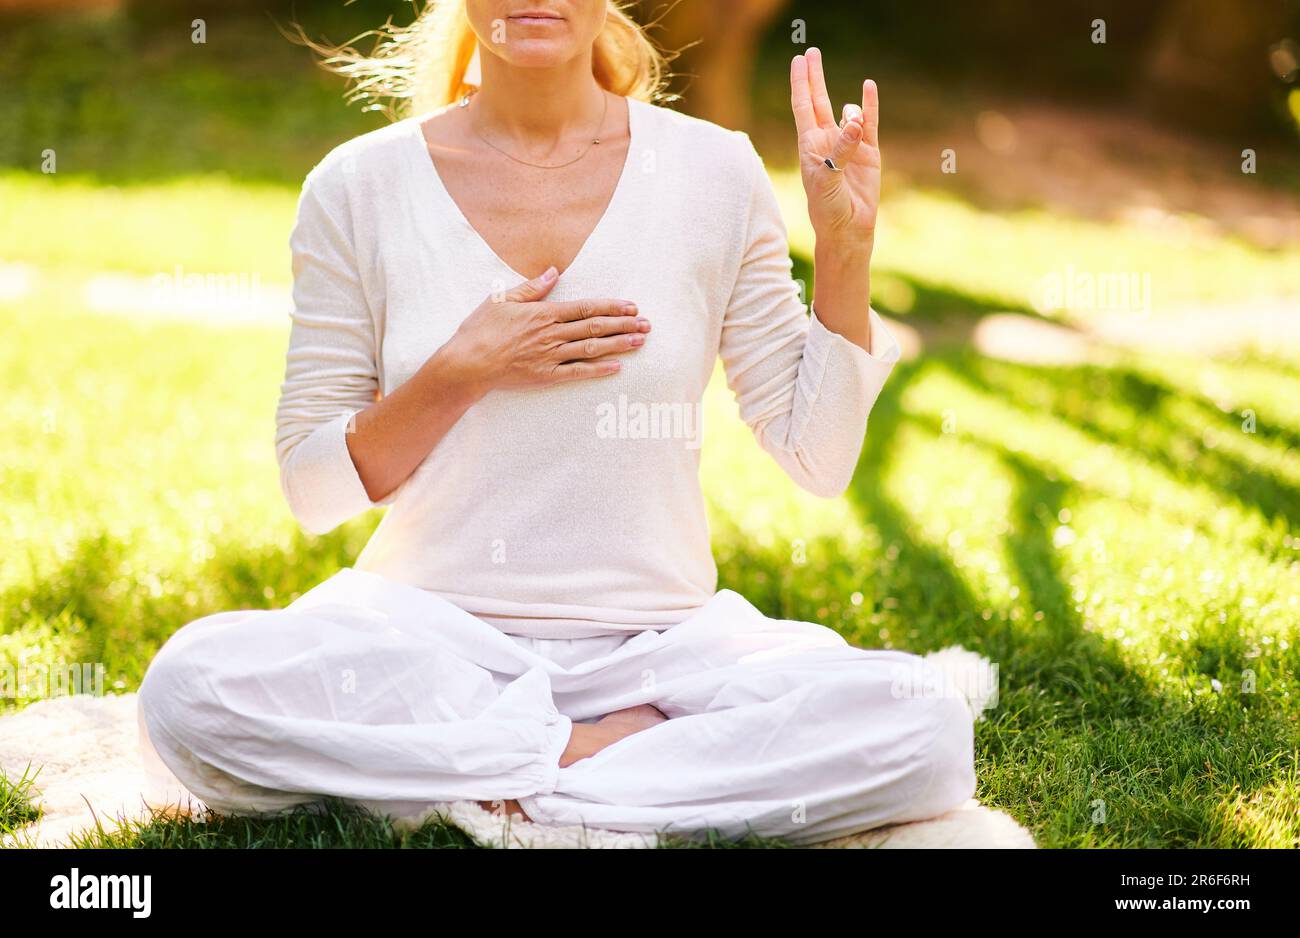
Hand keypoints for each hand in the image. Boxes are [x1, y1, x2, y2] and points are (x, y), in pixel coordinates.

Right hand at [443, 266, 650, 395]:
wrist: (466, 363)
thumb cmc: (480, 330)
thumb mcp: (502, 299)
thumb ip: (532, 288)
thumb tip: (553, 272)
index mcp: (543, 314)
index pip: (585, 308)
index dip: (611, 307)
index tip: (631, 306)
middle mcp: (551, 334)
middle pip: (595, 328)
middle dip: (623, 325)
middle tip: (647, 324)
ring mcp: (550, 356)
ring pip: (591, 349)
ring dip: (618, 345)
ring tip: (640, 341)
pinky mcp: (545, 376)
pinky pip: (577, 372)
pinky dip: (598, 370)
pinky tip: (617, 367)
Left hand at [790, 47, 880, 246]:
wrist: (848, 228)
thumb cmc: (827, 208)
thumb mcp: (826, 180)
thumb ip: (839, 151)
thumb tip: (854, 121)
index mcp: (809, 146)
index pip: (803, 107)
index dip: (800, 83)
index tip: (798, 61)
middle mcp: (827, 141)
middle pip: (819, 101)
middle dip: (815, 77)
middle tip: (812, 51)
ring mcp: (848, 145)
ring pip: (847, 113)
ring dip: (851, 111)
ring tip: (853, 123)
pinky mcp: (869, 152)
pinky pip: (870, 122)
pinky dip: (870, 104)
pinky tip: (868, 86)